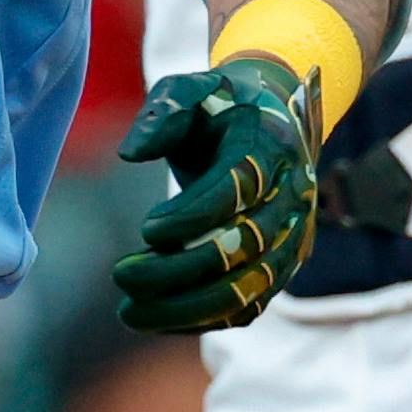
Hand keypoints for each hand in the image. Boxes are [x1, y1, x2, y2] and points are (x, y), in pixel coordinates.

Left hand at [111, 57, 322, 332]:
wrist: (273, 117)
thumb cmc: (218, 104)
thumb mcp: (188, 90)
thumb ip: (162, 113)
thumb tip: (130, 154)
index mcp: (269, 147)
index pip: (239, 190)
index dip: (194, 215)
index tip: (146, 230)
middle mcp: (290, 197)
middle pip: (243, 248)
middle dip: (179, 269)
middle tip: (120, 276)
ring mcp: (290, 237)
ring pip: (249, 288)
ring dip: (188, 307)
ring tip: (128, 313)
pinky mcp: (281, 265)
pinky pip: (250, 305)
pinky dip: (205, 320)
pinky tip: (155, 321)